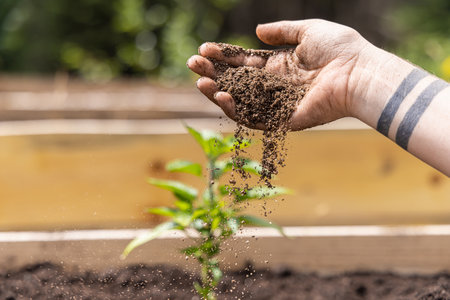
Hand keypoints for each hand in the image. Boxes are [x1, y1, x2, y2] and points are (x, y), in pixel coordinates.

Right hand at [187, 19, 372, 129]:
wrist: (359, 72)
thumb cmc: (340, 49)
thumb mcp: (308, 31)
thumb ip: (282, 30)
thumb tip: (256, 31)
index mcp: (280, 65)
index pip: (244, 62)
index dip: (224, 56)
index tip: (204, 49)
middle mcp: (275, 86)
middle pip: (237, 80)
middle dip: (214, 72)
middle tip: (192, 63)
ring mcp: (277, 104)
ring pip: (240, 101)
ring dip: (218, 92)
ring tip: (201, 81)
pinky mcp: (282, 121)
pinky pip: (253, 118)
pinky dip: (235, 109)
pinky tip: (221, 96)